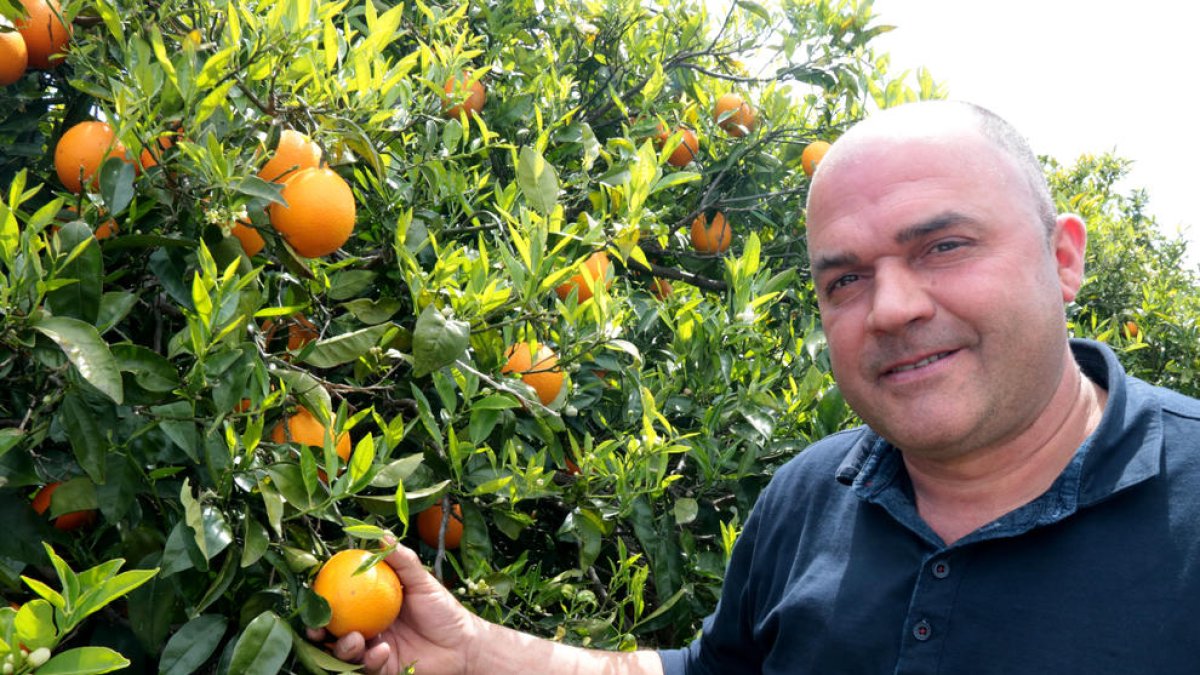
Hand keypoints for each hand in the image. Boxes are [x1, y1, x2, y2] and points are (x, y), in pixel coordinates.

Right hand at [307, 543, 480, 674]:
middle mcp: (369, 627)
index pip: (340, 602)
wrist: (464, 644)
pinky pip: (368, 667)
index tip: (314, 595)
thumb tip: (383, 536)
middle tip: (318, 629)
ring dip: (343, 647)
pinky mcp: (384, 669)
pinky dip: (371, 659)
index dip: (323, 601)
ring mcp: (374, 649)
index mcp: (372, 605)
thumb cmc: (444, 609)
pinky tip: (383, 650)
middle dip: (319, 632)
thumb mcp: (423, 582)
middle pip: (334, 631)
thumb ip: (403, 561)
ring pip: (345, 652)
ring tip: (356, 638)